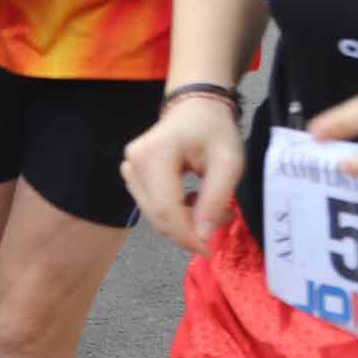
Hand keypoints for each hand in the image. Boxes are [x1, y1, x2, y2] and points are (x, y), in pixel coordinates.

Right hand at [121, 92, 246, 252]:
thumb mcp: (229, 163)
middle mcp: (133, 163)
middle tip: (221, 218)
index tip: (209, 250)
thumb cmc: (214, 130)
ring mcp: (128, 169)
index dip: (186, 236)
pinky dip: (174, 213)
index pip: (165, 209)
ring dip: (183, 221)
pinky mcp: (132, 175)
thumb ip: (215, 199)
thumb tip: (201, 236)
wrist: (195, 107)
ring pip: (153, 215)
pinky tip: (192, 201)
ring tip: (209, 205)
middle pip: (157, 215)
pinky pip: (151, 206)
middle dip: (188, 229)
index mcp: (154, 155)